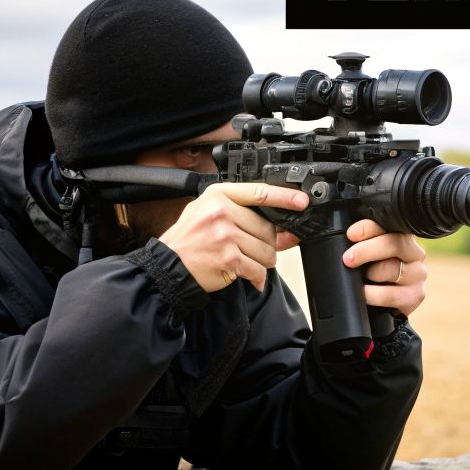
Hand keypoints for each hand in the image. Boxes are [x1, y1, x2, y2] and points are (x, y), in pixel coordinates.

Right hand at [157, 182, 306, 292]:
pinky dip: (257, 276)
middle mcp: (222, 212)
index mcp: (218, 195)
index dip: (284, 197)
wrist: (167, 266)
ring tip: (246, 261)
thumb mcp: (208, 212)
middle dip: (267, 243)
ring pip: (266, 250)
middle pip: (267, 228)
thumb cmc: (189, 239)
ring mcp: (225, 235)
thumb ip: (241, 213)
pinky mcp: (228, 258)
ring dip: (263, 261)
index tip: (302, 201)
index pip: (259, 192)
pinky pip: (257, 268)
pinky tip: (250, 277)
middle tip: (251, 249)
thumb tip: (283, 229)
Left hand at [342, 218, 427, 317]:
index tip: (351, 234)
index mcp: (401, 236)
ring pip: (392, 268)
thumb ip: (361, 244)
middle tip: (348, 259)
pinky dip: (373, 295)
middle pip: (395, 243)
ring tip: (360, 280)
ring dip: (371, 274)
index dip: (369, 228)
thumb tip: (346, 237)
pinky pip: (391, 294)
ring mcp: (418, 274)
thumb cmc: (370, 278)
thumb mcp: (365, 258)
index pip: (389, 225)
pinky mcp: (415, 295)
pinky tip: (365, 294)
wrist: (380, 309)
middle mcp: (414, 253)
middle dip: (367, 250)